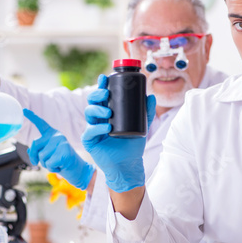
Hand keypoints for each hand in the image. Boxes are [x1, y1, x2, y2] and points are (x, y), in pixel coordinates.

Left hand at [24, 108, 94, 189]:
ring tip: (57, 163)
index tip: (24, 110)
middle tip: (42, 162)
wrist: (77, 169)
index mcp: (52, 134)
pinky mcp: (65, 151)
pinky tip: (60, 166)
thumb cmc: (60, 162)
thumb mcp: (47, 155)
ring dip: (46, 164)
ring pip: (42, 156)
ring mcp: (62, 142)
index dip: (32, 117)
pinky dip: (52, 168)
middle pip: (35, 144)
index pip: (41, 124)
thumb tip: (29, 150)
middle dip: (34, 156)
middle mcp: (56, 135)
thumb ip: (38, 150)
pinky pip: (49, 163)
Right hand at [81, 74, 155, 192]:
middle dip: (97, 94)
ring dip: (97, 109)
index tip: (105, 78)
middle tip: (105, 93)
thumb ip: (147, 112)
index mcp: (108, 112)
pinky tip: (107, 126)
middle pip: (93, 101)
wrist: (128, 165)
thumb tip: (151, 97)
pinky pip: (90, 131)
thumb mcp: (142, 126)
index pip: (103, 96)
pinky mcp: (90, 140)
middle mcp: (99, 118)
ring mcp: (93, 128)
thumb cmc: (132, 145)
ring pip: (89, 113)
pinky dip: (97, 127)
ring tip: (109, 112)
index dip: (101, 85)